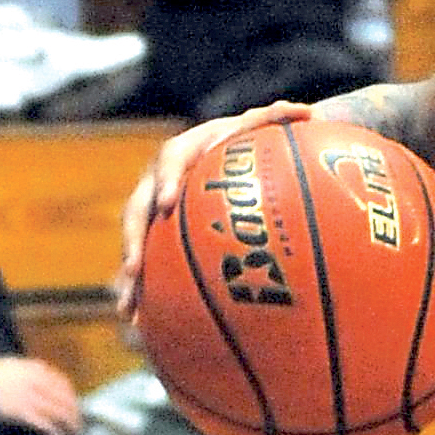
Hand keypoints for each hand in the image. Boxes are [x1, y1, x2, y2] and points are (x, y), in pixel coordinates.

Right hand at [0, 354, 81, 434]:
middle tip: (78, 425)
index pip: (62, 382)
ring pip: (59, 412)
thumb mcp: (7, 366)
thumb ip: (25, 373)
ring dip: (70, 425)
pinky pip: (46, 424)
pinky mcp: (22, 412)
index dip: (71, 396)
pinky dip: (55, 434)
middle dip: (74, 413)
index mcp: (32, 367)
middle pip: (65, 399)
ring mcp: (29, 396)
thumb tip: (40, 385)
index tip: (75, 407)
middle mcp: (35, 380)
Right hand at [116, 100, 310, 313]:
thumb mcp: (263, 129)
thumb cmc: (252, 145)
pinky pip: (147, 263)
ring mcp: (154, 210)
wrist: (231, 156)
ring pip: (135, 242)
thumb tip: (305, 110)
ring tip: (129, 308)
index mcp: (184, 152)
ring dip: (130, 275)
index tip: (168, 203)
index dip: (166, 180)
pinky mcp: (158, 235)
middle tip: (136, 267)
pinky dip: (143, 292)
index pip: (170, 160)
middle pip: (137, 208)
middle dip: (134, 238)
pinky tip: (143, 325)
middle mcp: (161, 181)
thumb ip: (277, 119)